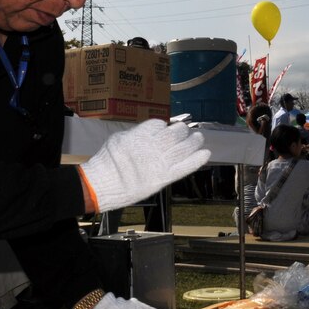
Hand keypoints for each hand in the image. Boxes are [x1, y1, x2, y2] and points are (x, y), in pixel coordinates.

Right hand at [79, 119, 209, 211]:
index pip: (158, 124)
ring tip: (198, 137)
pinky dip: (197, 160)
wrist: (103, 184)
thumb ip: (135, 134)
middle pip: (174, 133)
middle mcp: (152, 146)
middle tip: (185, 130)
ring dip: (193, 141)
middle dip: (182, 130)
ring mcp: (159, 162)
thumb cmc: (107, 162)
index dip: (164, 125)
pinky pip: (185, 167)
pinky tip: (205, 154)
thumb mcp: (118, 139)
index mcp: (140, 135)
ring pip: (183, 147)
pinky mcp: (164, 177)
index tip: (166, 127)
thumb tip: (149, 131)